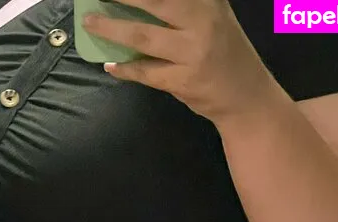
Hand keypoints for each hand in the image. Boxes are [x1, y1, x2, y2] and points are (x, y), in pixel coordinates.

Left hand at [83, 0, 279, 125]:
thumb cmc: (225, 52)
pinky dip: (126, 69)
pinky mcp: (183, 81)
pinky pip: (146, 72)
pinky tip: (111, 65)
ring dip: (111, 29)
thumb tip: (142, 4)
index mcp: (208, 1)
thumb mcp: (214, 16)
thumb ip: (186, 6)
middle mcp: (203, 21)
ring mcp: (193, 52)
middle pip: (154, 2)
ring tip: (90, 23)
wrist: (247, 96)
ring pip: (143, 37)